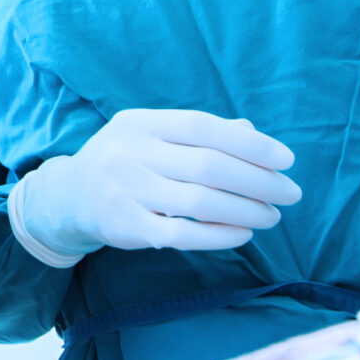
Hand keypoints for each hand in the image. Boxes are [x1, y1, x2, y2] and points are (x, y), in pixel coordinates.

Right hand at [17, 108, 300, 259]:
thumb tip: (254, 135)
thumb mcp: (153, 136)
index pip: (203, 127)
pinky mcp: (127, 227)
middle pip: (208, 166)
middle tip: (290, 193)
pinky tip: (243, 234)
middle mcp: (130, 154)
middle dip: (258, 181)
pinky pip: (183, 234)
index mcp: (140, 123)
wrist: (70, 197)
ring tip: (272, 216)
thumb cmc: (126, 160)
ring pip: (200, 202)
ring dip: (246, 210)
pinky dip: (220, 236)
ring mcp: (126, 191)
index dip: (250, 143)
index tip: (286, 160)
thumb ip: (200, 134)